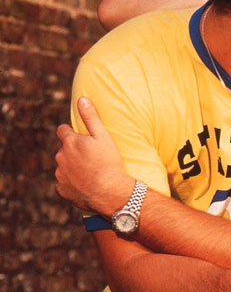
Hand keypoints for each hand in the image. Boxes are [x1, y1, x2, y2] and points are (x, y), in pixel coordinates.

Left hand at [54, 96, 131, 213]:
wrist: (109, 192)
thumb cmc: (109, 162)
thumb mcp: (103, 136)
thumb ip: (91, 117)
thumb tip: (81, 99)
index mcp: (69, 142)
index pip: (62, 130)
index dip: (71, 132)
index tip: (81, 138)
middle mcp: (60, 157)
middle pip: (63, 149)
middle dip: (73, 151)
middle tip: (91, 157)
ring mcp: (60, 174)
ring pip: (64, 166)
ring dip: (72, 167)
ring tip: (91, 172)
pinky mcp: (61, 190)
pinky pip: (65, 183)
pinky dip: (72, 183)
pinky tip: (86, 184)